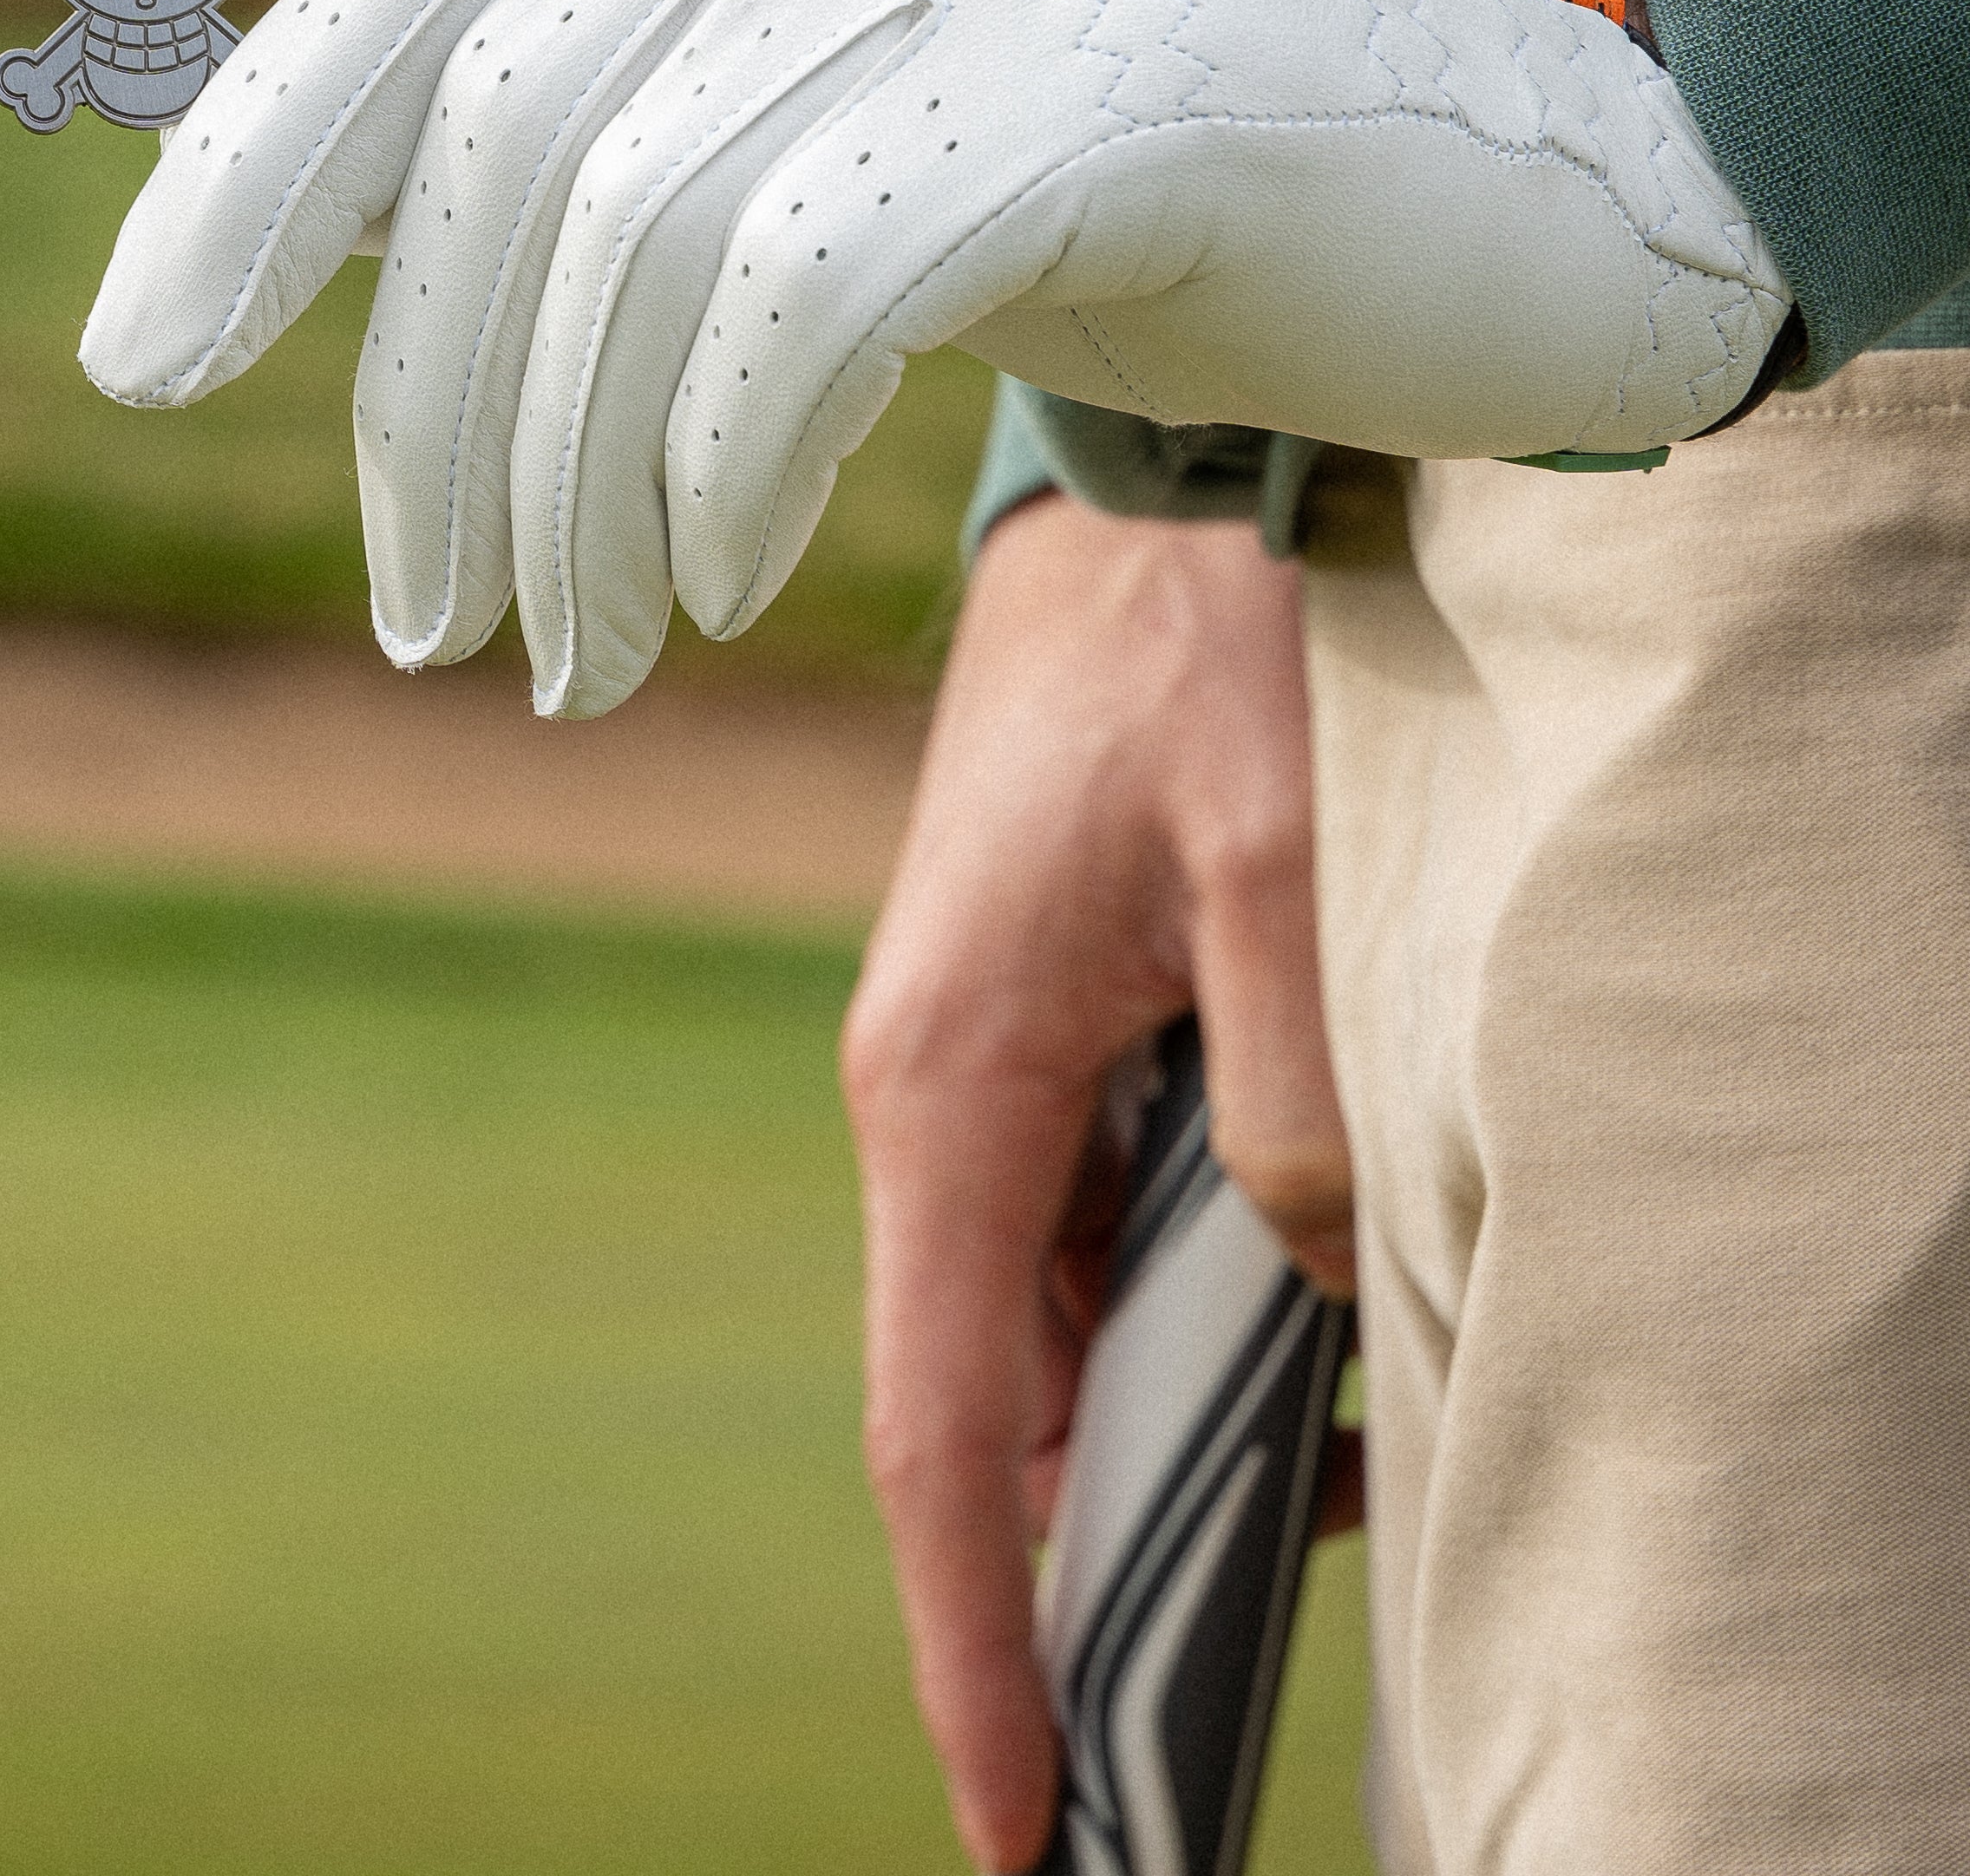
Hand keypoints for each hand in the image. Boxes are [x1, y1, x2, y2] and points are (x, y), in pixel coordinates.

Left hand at [83, 0, 1783, 712]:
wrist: (1552, 154)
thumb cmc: (1172, 146)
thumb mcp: (870, 63)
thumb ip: (648, 76)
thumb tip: (323, 246)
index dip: (269, 152)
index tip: (147, 343)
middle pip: (518, 103)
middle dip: (423, 390)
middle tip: (422, 611)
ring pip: (634, 223)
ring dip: (556, 487)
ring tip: (559, 654)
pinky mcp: (1105, 62)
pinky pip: (796, 299)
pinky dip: (708, 472)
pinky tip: (702, 589)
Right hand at [841, 492, 1349, 1873]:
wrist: (1136, 494)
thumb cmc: (1192, 661)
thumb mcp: (1280, 873)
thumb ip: (1296, 1102)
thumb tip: (1308, 1286)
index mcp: (945, 1087)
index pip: (940, 1427)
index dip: (974, 1636)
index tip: (1019, 1822)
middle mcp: (929, 1098)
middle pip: (986, 1401)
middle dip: (1071, 1583)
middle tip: (1183, 1759)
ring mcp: (971, 1066)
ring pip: (1045, 1324)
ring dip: (1149, 1441)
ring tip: (1296, 1536)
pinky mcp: (1028, 1032)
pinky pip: (1084, 1235)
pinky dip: (1175, 1327)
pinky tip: (1301, 1354)